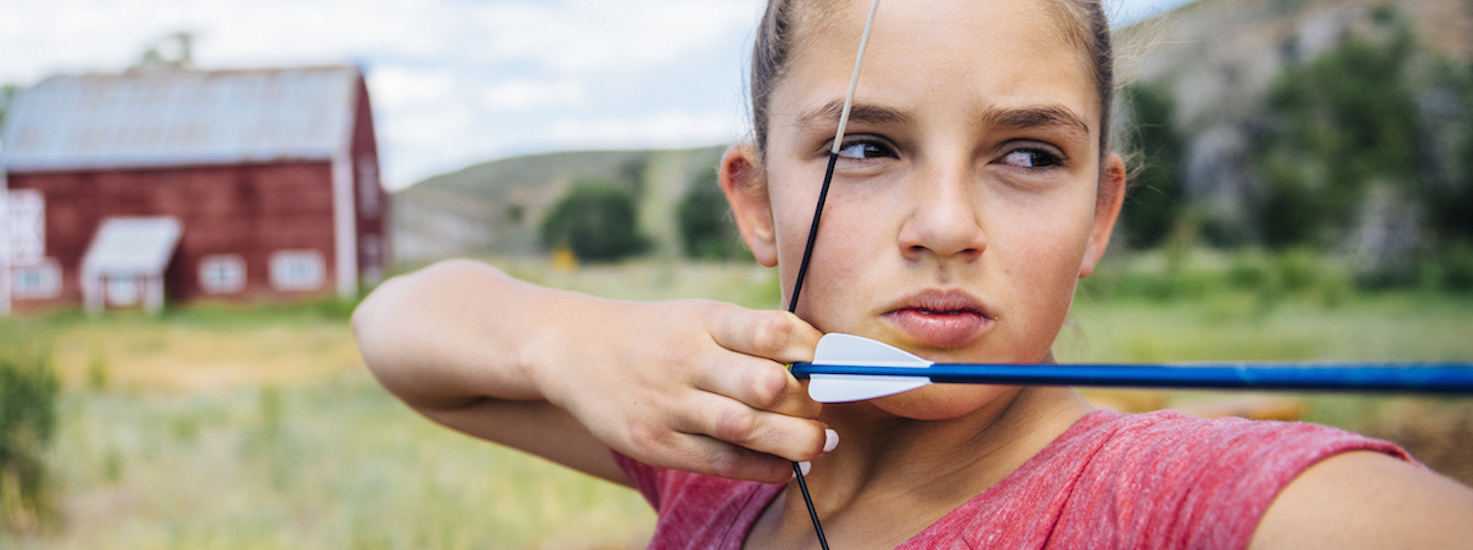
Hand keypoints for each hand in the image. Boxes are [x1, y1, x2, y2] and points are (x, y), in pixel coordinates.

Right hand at [533, 299, 829, 482]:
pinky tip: (785, 467)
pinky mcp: (655, 443)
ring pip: (746, 428)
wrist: (572, 350)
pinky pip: (721, 462)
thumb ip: (753, 336)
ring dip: (796, 441)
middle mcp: (687, 359)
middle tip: (826, 410)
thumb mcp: (698, 317)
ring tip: (820, 445)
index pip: (773, 331)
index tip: (831, 365)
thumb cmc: (657, 335)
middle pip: (767, 385)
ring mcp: (669, 404)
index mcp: (705, 319)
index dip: (814, 351)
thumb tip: (824, 362)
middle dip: (810, 403)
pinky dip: (763, 468)